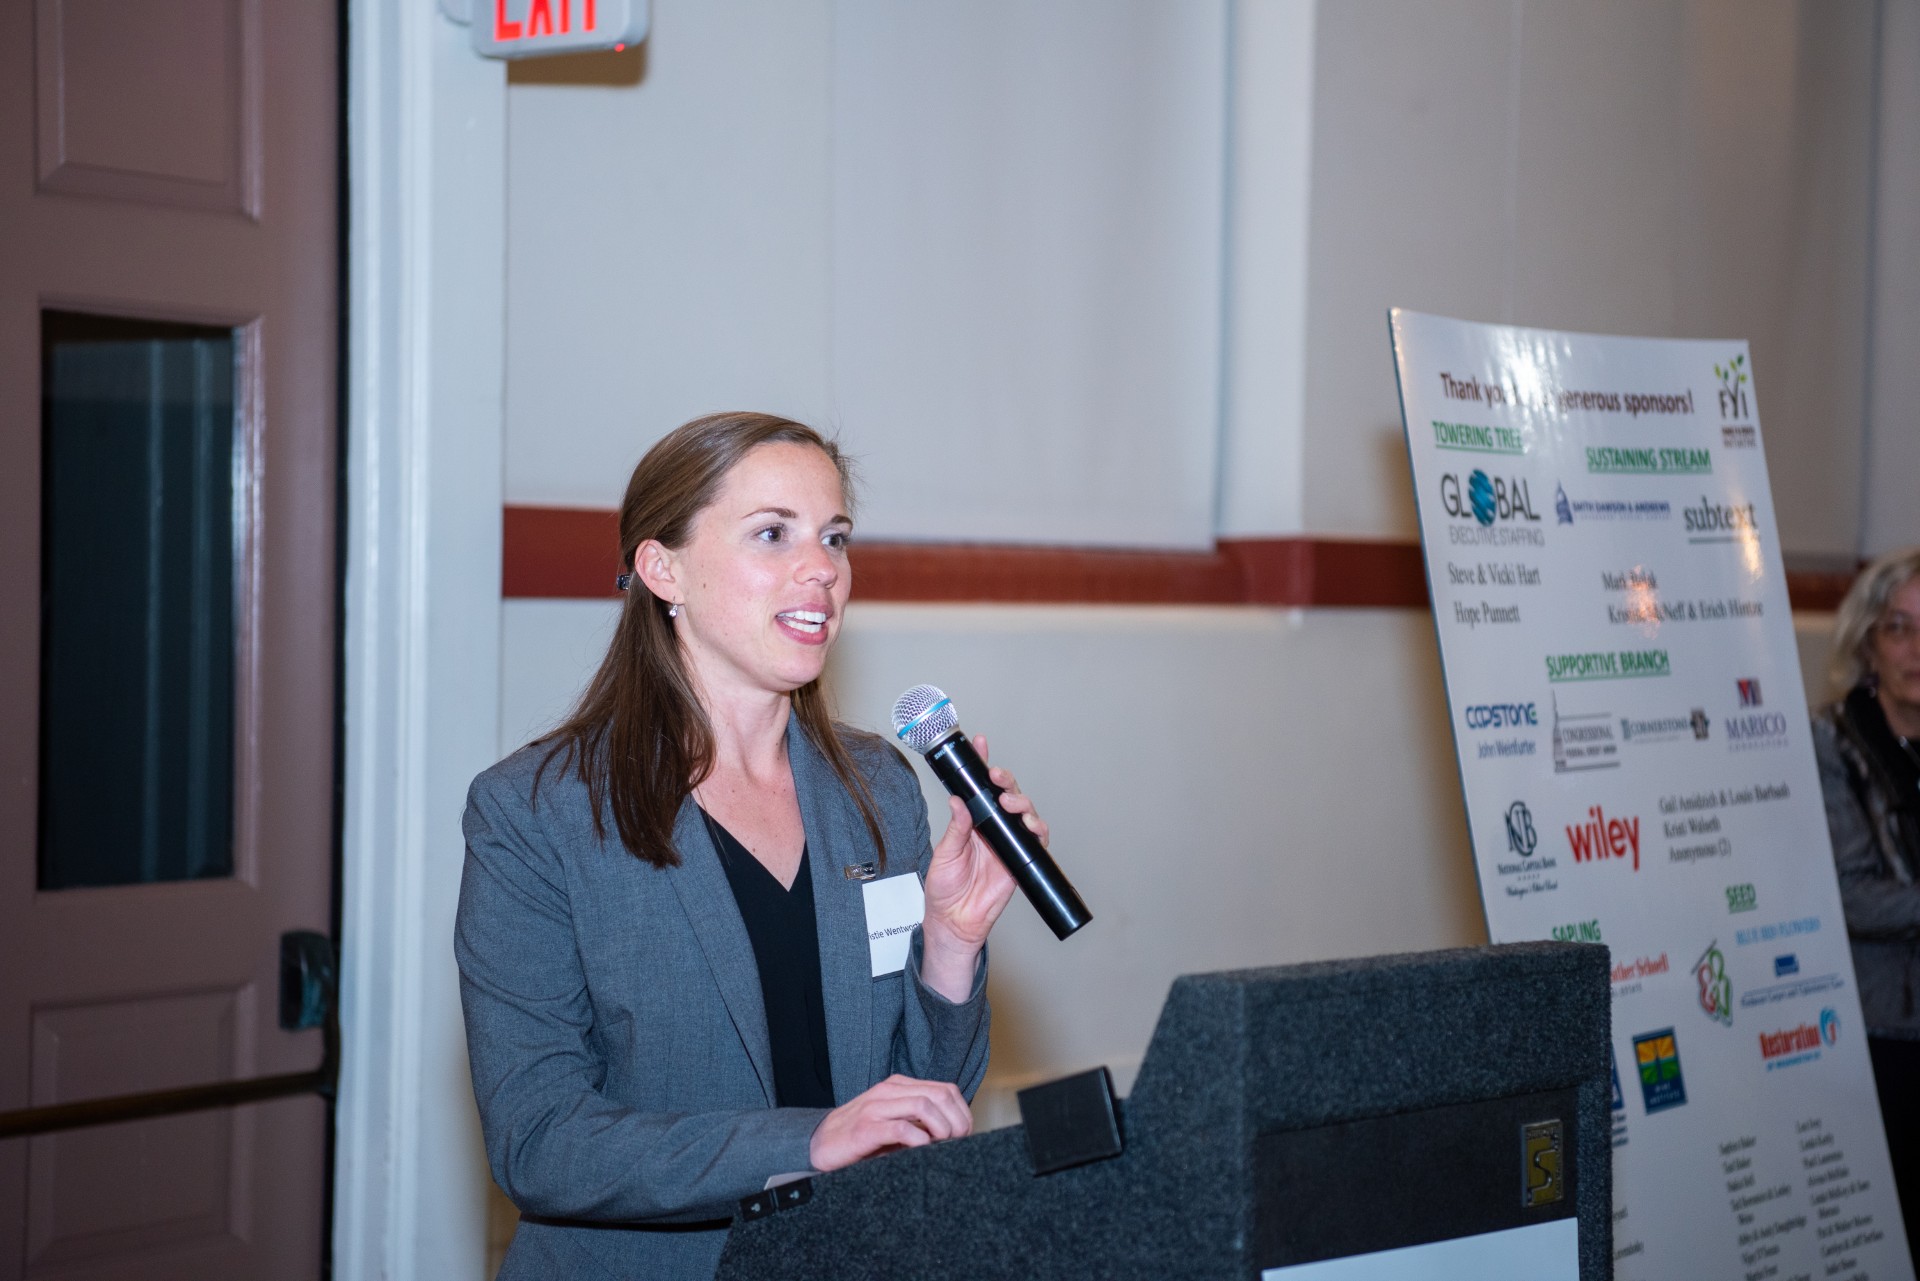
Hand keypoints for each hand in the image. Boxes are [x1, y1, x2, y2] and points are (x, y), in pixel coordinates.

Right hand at [807, 1074, 972, 1170]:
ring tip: (943, 1146)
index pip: (946, 1090)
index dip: (963, 1113)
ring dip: (941, 1128)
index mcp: (900, 1086)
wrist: (820, 1145)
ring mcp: (876, 1107)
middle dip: (957, 1121)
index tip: (966, 1135)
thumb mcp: (896, 1124)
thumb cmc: (862, 1139)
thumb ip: (921, 1122)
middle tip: (959, 1143)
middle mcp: (889, 1090)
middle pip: (939, 1095)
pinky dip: (918, 1140)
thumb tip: (957, 1134)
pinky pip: (900, 1128)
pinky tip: (922, 1151)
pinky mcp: (865, 1128)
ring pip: (923, 1106)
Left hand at [920, 735, 1031, 1000]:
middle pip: (1006, 795)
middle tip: (997, 777)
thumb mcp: (944, 854)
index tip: (980, 743)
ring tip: (1011, 803)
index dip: (982, 766)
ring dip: (1022, 802)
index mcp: (970, 822)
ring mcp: (1007, 842)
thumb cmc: (945, 890)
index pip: (978, 788)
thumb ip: (956, 829)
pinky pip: (1036, 840)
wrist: (954, 921)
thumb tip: (959, 801)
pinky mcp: (1020, 859)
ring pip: (1024, 813)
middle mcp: (991, 828)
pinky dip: (1038, 830)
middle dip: (1005, 781)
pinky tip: (1031, 825)